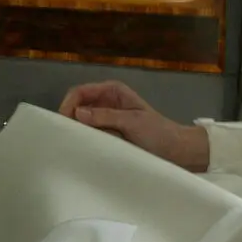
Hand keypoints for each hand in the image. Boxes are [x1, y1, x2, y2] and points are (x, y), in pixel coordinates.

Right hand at [58, 80, 209, 170]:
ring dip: (76, 132)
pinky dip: (84, 140)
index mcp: (112, 91)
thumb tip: (78, 113)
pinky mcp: (108, 134)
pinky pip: (89, 135)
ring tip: (72, 146)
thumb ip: (107, 116)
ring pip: (80, 122)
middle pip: (76, 106)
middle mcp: (106, 102)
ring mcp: (106, 119)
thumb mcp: (133, 122)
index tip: (63, 124)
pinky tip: (83, 150)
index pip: (80, 92)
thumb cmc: (158, 132)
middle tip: (65, 138)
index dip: (68, 105)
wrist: (177, 150)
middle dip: (69, 120)